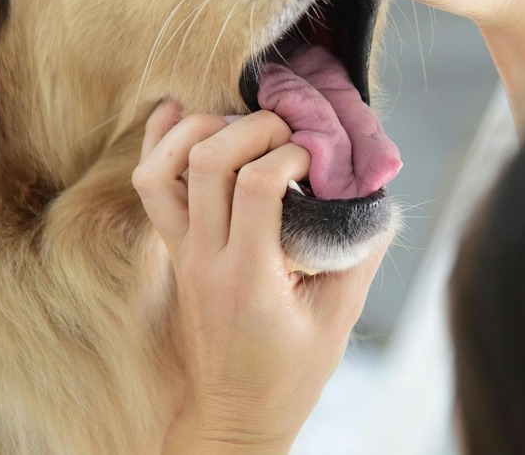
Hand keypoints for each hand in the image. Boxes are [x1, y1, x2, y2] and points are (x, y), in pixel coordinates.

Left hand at [132, 102, 387, 453]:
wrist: (235, 415)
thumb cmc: (291, 373)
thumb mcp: (339, 318)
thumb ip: (359, 251)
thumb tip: (373, 192)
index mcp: (250, 277)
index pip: (255, 184)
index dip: (291, 154)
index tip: (317, 160)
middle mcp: (205, 259)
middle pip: (206, 160)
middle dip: (252, 127)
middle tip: (288, 134)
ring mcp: (182, 253)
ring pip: (163, 167)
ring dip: (201, 128)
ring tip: (242, 124)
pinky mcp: (174, 251)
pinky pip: (150, 185)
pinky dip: (159, 140)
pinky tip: (178, 110)